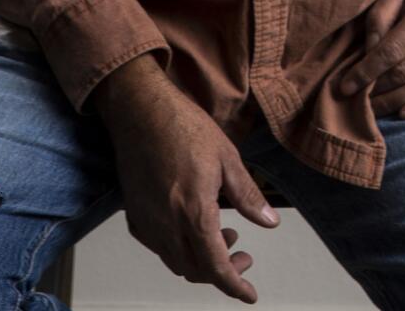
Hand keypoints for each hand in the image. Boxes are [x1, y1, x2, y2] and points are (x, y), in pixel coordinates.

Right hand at [91, 57, 278, 303]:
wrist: (140, 111)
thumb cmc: (186, 128)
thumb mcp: (227, 157)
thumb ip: (247, 194)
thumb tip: (270, 223)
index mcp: (194, 213)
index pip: (216, 267)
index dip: (234, 286)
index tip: (250, 295)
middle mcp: (167, 227)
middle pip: (195, 271)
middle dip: (222, 272)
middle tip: (244, 254)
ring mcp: (147, 224)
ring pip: (175, 262)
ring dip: (201, 260)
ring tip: (223, 235)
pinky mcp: (134, 216)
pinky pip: (158, 247)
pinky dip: (179, 249)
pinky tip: (192, 227)